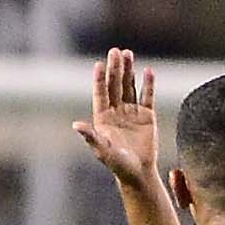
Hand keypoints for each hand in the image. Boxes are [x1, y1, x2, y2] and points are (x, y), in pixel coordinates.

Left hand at [73, 48, 158, 175]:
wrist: (138, 173)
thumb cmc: (118, 164)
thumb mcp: (103, 150)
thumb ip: (91, 137)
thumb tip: (76, 125)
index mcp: (103, 117)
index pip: (100, 93)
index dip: (99, 79)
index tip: (99, 64)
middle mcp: (116, 111)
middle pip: (115, 85)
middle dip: (115, 69)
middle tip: (115, 51)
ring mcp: (132, 111)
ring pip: (129, 86)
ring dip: (129, 70)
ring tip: (128, 54)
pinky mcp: (147, 115)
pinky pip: (147, 96)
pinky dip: (148, 84)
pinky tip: (148, 71)